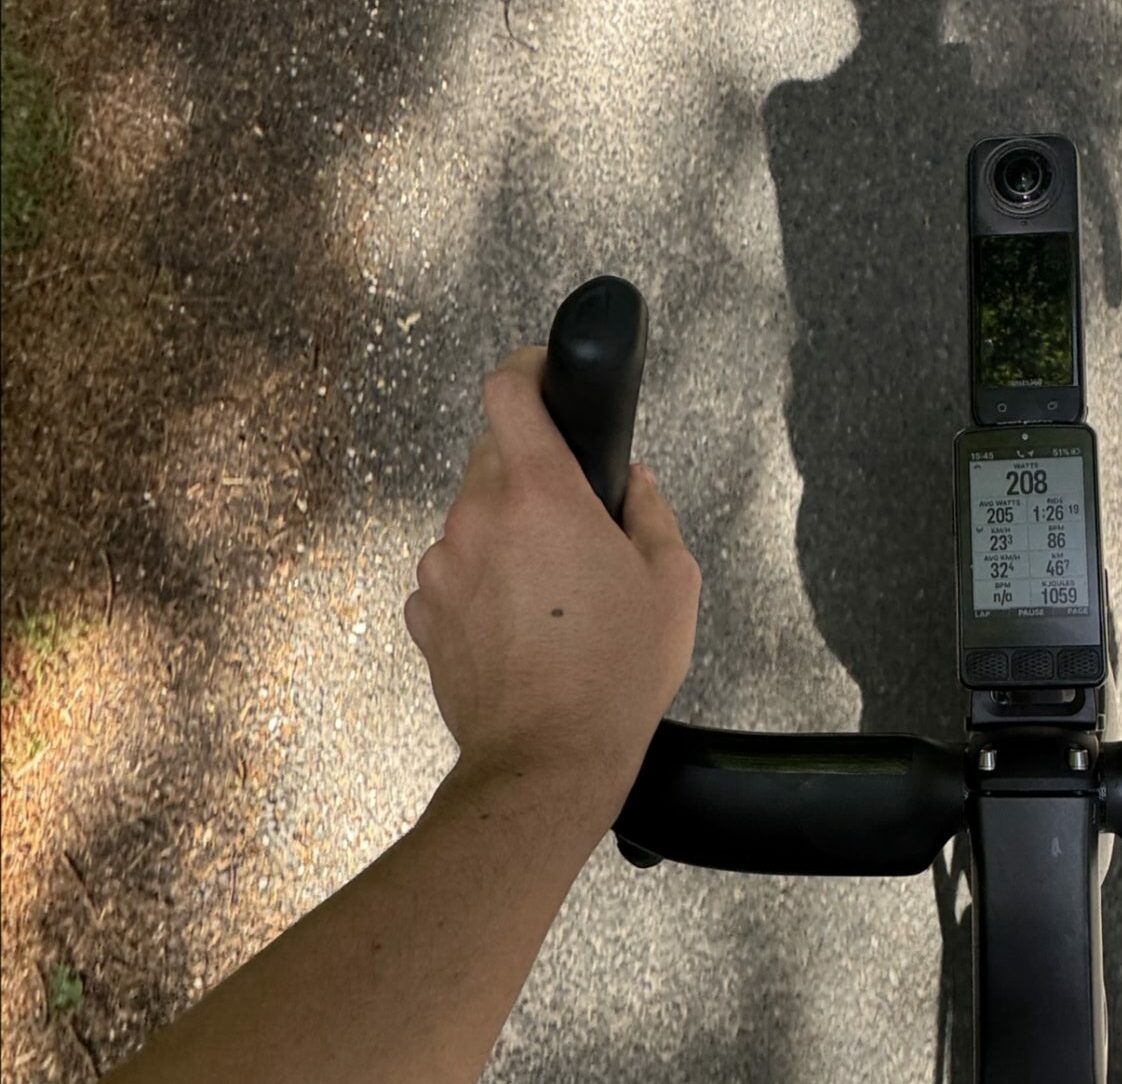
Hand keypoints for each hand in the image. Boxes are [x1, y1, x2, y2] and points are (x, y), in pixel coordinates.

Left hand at [405, 347, 700, 817]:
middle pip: (496, 455)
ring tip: (557, 592)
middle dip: (537, 472)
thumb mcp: (672, 582)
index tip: (546, 375)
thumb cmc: (615, 674)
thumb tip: (630, 481)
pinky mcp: (423, 611)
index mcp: (540, 494)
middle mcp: (477, 517)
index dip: (529, 369)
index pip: (509, 389)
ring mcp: (441, 565)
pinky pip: (456, 571)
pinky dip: (486, 582)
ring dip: (510, 534)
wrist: (548, 761)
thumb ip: (649, 511)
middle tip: (579, 521)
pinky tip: (525, 626)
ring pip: (475, 517)